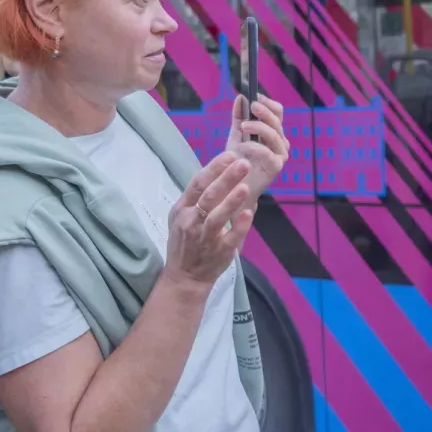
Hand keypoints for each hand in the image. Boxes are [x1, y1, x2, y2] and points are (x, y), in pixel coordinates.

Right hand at [164, 153, 254, 286]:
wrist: (184, 277)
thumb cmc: (187, 242)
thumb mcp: (185, 217)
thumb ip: (201, 198)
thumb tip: (227, 174)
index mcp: (182, 208)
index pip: (198, 183)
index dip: (214, 168)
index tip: (231, 154)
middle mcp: (190, 221)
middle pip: (208, 196)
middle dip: (226, 178)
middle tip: (243, 163)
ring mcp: (204, 237)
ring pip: (216, 217)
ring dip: (231, 201)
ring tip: (245, 186)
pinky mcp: (218, 252)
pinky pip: (229, 238)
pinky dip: (239, 226)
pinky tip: (248, 214)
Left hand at [227, 94, 288, 203]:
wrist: (234, 186)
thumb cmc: (237, 161)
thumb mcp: (236, 135)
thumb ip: (239, 117)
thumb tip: (240, 97)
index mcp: (273, 132)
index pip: (277, 112)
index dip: (267, 102)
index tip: (252, 96)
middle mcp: (280, 142)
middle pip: (277, 120)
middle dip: (264, 111)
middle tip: (251, 106)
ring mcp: (280, 154)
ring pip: (274, 134)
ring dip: (258, 126)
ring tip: (242, 126)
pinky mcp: (276, 167)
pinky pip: (268, 152)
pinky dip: (254, 146)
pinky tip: (242, 147)